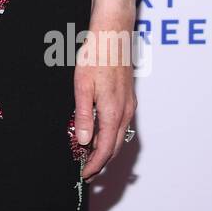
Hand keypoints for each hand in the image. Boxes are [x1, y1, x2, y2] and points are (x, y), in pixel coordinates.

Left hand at [73, 3, 137, 181]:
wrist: (113, 35)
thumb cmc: (96, 57)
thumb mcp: (82, 87)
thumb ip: (84, 116)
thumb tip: (84, 142)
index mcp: (112, 112)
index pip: (105, 149)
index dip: (95, 165)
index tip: (84, 175)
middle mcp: (124, 112)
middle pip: (114, 146)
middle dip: (101, 162)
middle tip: (87, 172)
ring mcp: (128, 105)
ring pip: (118, 136)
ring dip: (105, 149)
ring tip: (90, 156)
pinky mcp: (128, 98)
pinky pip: (120, 124)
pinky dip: (110, 135)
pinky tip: (99, 133)